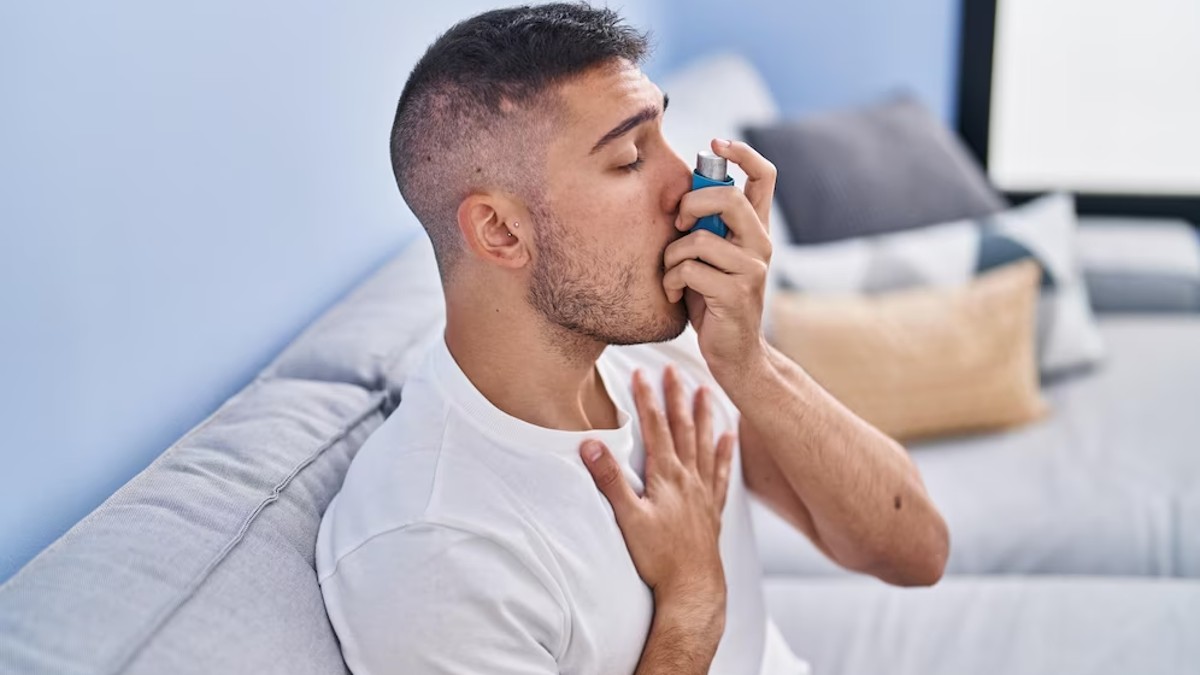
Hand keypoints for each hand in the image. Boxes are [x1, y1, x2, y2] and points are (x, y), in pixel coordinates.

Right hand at [580, 364, 735, 601]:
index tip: (642, 372)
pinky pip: (720, 472)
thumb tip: (590, 444)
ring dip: (704, 415)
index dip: (648, 398)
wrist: (693, 589)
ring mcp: (703, 493)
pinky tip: (729, 437)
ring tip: (707, 391)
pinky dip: (724, 451)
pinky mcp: (712, 510)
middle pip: (683, 428)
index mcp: (667, 476)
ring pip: (705, 444)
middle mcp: (688, 478)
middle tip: (675, 369)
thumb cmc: (659, 558)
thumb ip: (610, 480)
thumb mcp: (627, 517)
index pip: (656, 427)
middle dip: (676, 396)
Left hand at [663, 138, 776, 374]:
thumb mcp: (709, 257)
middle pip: (727, 197)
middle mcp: (760, 244)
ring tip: (670, 273)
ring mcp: (752, 269)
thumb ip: (704, 226)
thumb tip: (679, 193)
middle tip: (678, 223)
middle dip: (690, 203)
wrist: (733, 354)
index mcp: (756, 229)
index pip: (765, 176)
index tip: (716, 143)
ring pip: (698, 239)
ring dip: (671, 256)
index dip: (743, 152)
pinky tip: (672, 294)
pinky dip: (670, 280)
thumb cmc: (712, 301)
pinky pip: (688, 270)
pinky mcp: (736, 294)